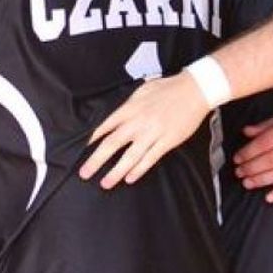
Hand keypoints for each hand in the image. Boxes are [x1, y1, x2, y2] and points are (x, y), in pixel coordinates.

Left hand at [80, 73, 210, 188]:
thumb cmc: (167, 89)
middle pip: (112, 144)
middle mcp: (138, 122)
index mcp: (129, 109)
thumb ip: (126, 105)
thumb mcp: (141, 91)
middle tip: (84, 173)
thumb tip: (112, 115)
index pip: (104, 126)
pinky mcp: (167, 141)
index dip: (90, 139)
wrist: (194, 90)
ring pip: (130, 157)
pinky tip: (129, 178)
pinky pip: (150, 159)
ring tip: (105, 183)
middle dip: (96, 160)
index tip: (78, 150)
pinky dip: (139, 170)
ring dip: (116, 172)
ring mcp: (153, 133)